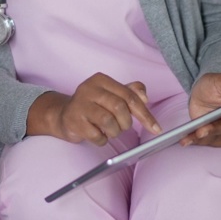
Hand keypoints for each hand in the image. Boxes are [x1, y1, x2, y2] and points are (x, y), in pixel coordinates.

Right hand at [29, 73, 161, 145]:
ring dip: (114, 132)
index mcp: (101, 80)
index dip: (145, 114)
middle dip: (126, 122)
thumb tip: (145, 96)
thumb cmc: (93, 105)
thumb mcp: (111, 94)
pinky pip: (96, 135)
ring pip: (108, 121)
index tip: (156, 128)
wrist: (64, 115)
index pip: (130, 95)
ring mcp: (79, 104)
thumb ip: (131, 92)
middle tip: (123, 127)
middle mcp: (89, 89)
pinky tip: (98, 135)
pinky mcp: (73, 121)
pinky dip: (102, 139)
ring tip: (110, 131)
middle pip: (119, 107)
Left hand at [181, 73, 220, 147]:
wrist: (205, 94)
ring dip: (204, 137)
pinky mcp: (219, 140)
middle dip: (216, 129)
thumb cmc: (217, 86)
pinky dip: (195, 141)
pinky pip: (207, 142)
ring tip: (192, 135)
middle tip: (202, 130)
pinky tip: (185, 140)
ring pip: (218, 137)